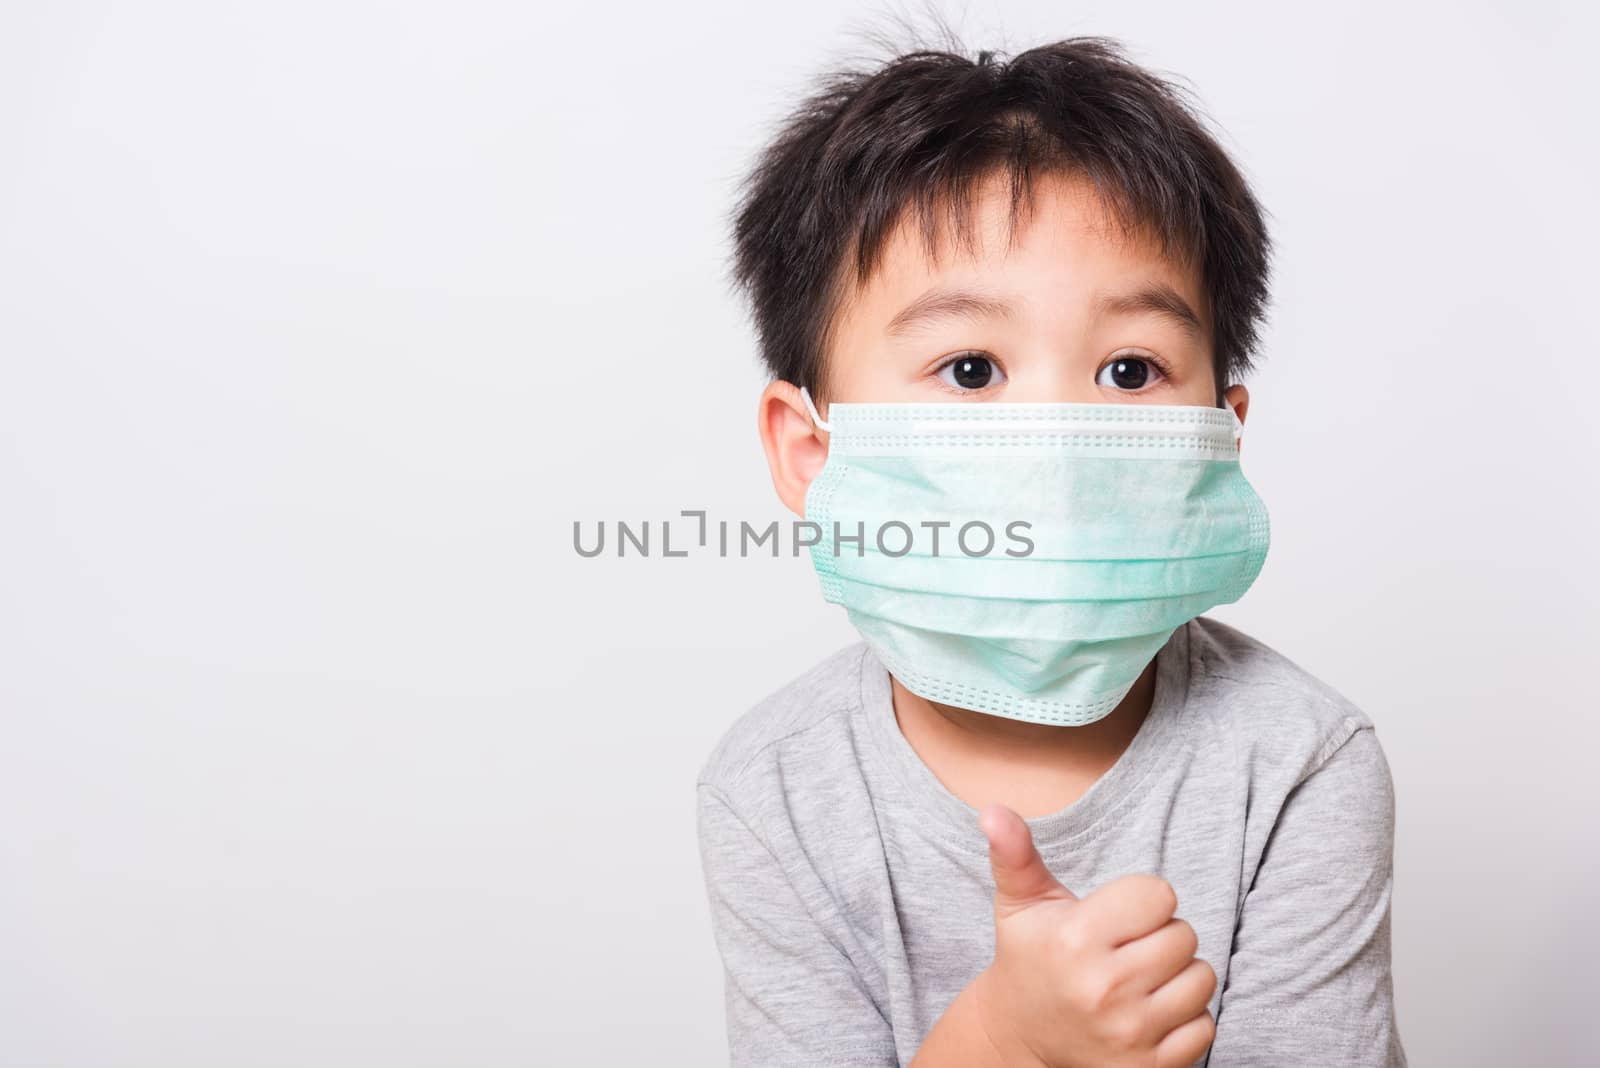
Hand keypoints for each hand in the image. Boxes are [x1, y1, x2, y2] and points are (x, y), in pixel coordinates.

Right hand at [972, 804, 1216, 1067]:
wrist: (1022, 1035)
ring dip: (1178, 975)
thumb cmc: (1031, 956)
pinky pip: (1206, 1026)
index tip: (1116, 916)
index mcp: (1076, 940)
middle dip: (1160, 935)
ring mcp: (1130, 1032)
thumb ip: (1015, 853)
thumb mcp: (1020, 904)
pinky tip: (1149, 1012)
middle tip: (1125, 947)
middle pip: (1185, 935)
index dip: (1142, 899)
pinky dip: (1185, 1018)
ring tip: (1140, 977)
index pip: (1160, 894)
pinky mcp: (1150, 1067)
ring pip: (1201, 978)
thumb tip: (993, 810)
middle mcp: (1104, 989)